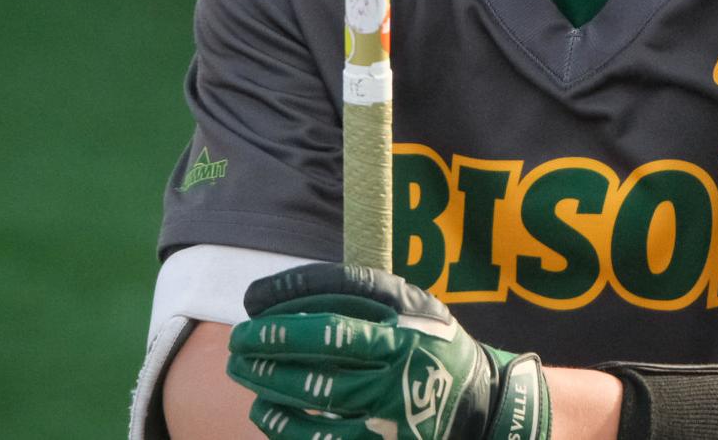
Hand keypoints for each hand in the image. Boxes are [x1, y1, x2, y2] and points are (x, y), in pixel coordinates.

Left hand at [227, 263, 550, 439]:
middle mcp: (399, 365)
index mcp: (405, 325)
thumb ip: (362, 293)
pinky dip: (285, 425)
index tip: (254, 300)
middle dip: (273, 341)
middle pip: (325, 347)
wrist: (478, 407)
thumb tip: (286, 292)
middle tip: (239, 339)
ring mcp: (390, 411)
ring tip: (242, 370)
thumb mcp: (414, 305)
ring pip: (317, 395)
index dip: (293, 296)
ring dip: (270, 381)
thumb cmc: (432, 344)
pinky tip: (264, 410)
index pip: (341, 300)